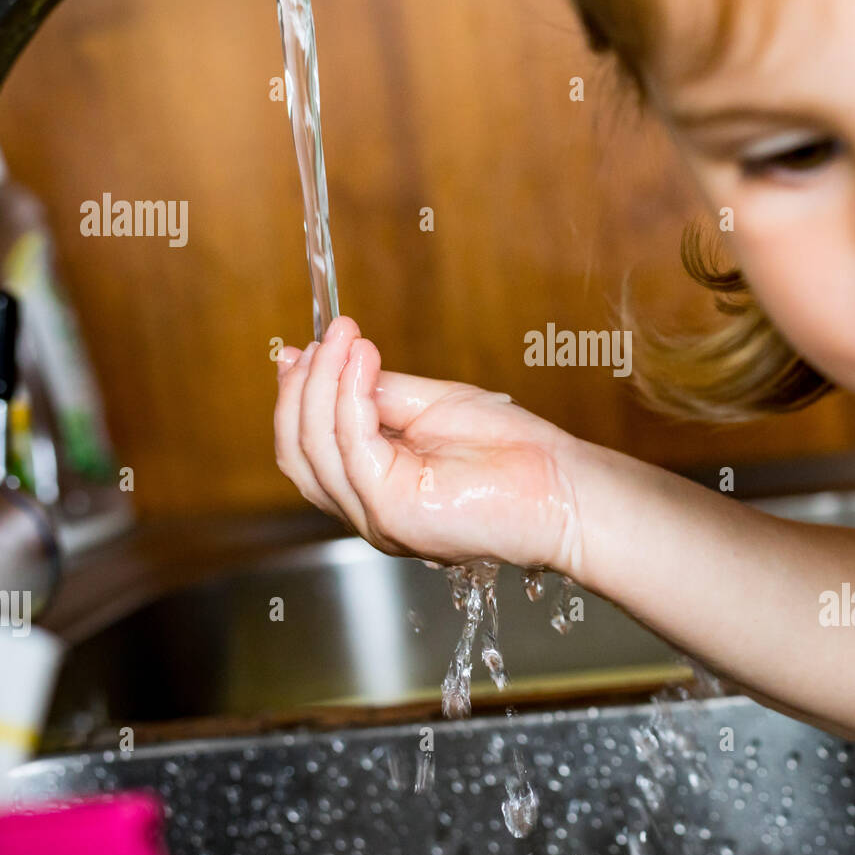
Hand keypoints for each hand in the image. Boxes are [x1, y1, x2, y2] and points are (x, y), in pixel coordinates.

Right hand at [273, 316, 583, 573]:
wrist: (559, 486)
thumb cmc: (511, 452)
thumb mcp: (429, 406)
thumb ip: (376, 392)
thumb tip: (329, 362)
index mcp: (372, 487)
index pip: (306, 448)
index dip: (295, 397)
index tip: (300, 349)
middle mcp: (366, 510)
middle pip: (298, 452)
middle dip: (302, 387)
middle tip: (326, 337)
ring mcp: (375, 517)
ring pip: (315, 450)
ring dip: (323, 384)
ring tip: (346, 339)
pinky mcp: (392, 513)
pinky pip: (352, 447)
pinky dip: (349, 398)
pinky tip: (362, 363)